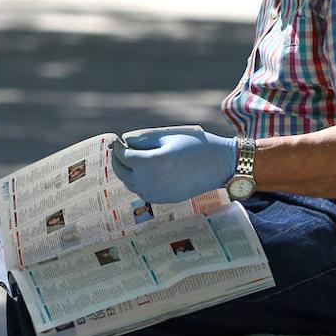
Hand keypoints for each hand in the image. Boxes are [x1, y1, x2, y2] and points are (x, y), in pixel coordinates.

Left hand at [110, 125, 236, 203]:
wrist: (218, 165)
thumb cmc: (195, 146)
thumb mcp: (168, 136)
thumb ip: (143, 138)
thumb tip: (125, 141)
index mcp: (150, 163)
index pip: (123, 157)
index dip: (117, 148)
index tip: (117, 141)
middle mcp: (150, 181)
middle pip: (122, 173)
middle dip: (117, 161)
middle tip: (119, 151)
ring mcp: (157, 194)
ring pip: (131, 184)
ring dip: (127, 172)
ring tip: (131, 160)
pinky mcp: (164, 199)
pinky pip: (143, 191)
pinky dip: (138, 182)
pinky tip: (144, 171)